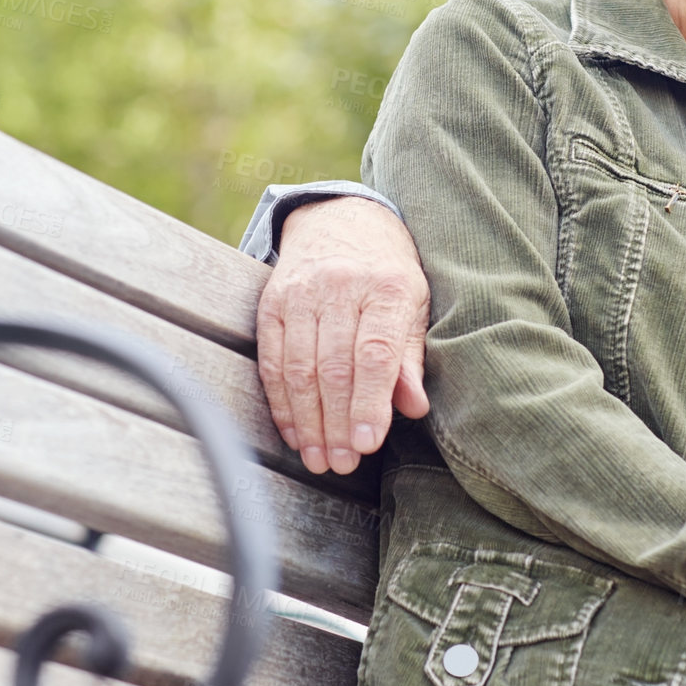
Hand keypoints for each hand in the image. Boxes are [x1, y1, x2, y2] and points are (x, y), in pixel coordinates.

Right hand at [255, 196, 429, 474]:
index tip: (367, 443)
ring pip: (299, 368)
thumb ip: (410, 358)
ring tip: (318, 458)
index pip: (374, 353)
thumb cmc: (386, 273)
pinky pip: (271, 359)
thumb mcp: (413, 306)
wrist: (340, 220)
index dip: (369, 402)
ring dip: (307, 422)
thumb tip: (412, 407)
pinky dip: (281, 402)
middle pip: (334, 367)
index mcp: (386, 286)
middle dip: (336, 424)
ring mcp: (301, 293)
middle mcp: (340, 286)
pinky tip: (293, 431)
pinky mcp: (272, 302)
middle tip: (343, 464)